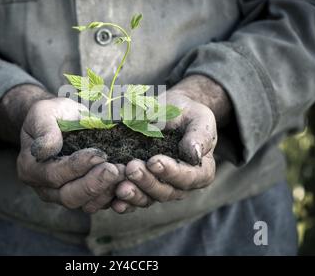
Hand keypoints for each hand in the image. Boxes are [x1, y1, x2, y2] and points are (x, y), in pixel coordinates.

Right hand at [17, 96, 124, 212]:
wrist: (61, 121)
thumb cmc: (52, 115)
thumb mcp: (44, 113)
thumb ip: (44, 129)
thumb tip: (45, 149)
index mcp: (30, 168)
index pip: (53, 174)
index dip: (76, 167)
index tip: (98, 154)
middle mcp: (45, 188)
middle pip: (69, 196)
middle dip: (94, 184)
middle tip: (115, 170)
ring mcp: (63, 195)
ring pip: (85, 204)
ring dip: (107, 191)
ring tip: (124, 174)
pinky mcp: (83, 197)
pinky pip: (98, 203)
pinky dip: (113, 196)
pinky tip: (127, 182)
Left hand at [112, 75, 230, 212]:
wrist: (168, 112)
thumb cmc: (187, 114)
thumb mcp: (198, 118)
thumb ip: (199, 135)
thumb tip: (194, 153)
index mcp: (200, 171)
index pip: (187, 177)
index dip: (171, 172)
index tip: (154, 161)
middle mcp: (181, 186)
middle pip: (165, 191)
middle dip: (147, 182)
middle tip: (132, 168)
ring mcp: (160, 188)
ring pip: (148, 199)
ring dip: (134, 194)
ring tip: (120, 187)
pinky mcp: (142, 188)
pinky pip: (134, 200)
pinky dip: (124, 203)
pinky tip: (113, 202)